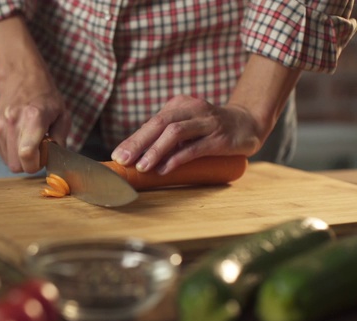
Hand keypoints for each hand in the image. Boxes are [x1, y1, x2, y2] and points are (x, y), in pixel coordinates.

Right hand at [0, 72, 69, 173]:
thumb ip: (60, 141)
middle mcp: (12, 123)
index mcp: (33, 118)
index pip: (27, 155)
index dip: (38, 163)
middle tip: (39, 149)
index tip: (44, 154)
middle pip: (17, 166)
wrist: (21, 77)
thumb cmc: (45, 96)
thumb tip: (56, 161)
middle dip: (30, 164)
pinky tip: (20, 137)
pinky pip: (4, 154)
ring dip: (21, 158)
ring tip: (30, 140)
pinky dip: (13, 152)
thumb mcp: (62, 115)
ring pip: (9, 163)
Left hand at [111, 95, 262, 173]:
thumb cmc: (210, 129)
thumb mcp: (186, 127)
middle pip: (159, 124)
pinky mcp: (220, 137)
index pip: (151, 123)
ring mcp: (207, 122)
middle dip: (138, 143)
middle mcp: (192, 109)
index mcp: (179, 105)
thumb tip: (135, 154)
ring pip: (175, 133)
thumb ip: (165, 136)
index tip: (117, 156)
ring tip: (142, 167)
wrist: (249, 124)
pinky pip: (194, 147)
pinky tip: (165, 169)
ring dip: (155, 151)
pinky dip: (177, 158)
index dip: (132, 140)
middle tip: (123, 160)